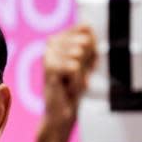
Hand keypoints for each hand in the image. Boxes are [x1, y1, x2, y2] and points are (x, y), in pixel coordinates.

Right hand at [34, 23, 97, 141]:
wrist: (61, 114)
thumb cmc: (73, 89)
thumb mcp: (86, 64)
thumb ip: (89, 45)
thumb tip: (88, 27)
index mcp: (60, 40)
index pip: (84, 29)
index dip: (92, 48)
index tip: (86, 64)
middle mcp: (51, 44)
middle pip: (83, 42)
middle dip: (87, 63)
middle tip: (77, 78)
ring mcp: (48, 54)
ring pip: (79, 54)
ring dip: (81, 74)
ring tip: (72, 83)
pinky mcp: (48, 67)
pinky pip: (74, 66)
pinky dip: (76, 80)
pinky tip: (68, 87)